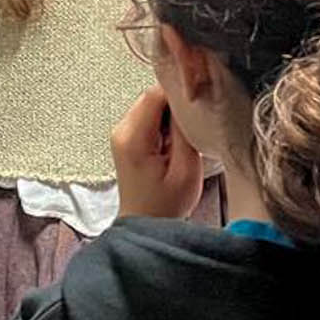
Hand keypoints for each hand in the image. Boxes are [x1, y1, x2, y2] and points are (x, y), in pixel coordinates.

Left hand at [111, 86, 203, 220]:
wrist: (145, 226)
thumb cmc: (165, 206)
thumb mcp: (186, 169)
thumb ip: (185, 131)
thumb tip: (186, 102)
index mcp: (133, 137)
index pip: (155, 93)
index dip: (179, 95)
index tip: (197, 106)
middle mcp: (121, 131)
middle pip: (152, 97)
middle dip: (175, 107)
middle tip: (191, 129)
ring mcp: (121, 134)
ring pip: (151, 106)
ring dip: (170, 118)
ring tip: (181, 143)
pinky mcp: (126, 139)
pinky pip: (148, 118)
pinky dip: (164, 126)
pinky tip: (172, 146)